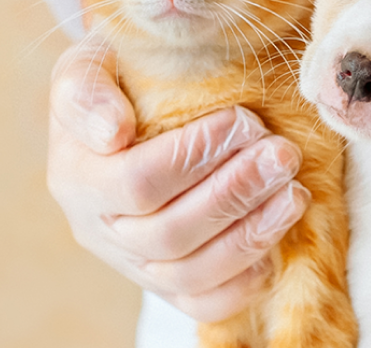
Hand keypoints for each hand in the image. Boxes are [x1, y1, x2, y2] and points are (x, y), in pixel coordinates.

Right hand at [47, 36, 310, 321]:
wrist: (128, 110)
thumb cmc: (116, 81)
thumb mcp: (90, 66)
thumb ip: (87, 90)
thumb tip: (113, 131)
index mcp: (76, 178)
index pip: (137, 183)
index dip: (194, 157)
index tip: (243, 120)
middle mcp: (99, 231)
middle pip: (169, 235)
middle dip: (234, 193)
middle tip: (283, 155)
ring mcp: (133, 264)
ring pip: (190, 275)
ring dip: (250, 235)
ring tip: (294, 194)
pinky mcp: (167, 284)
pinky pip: (204, 303)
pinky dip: (244, 281)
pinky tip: (276, 241)